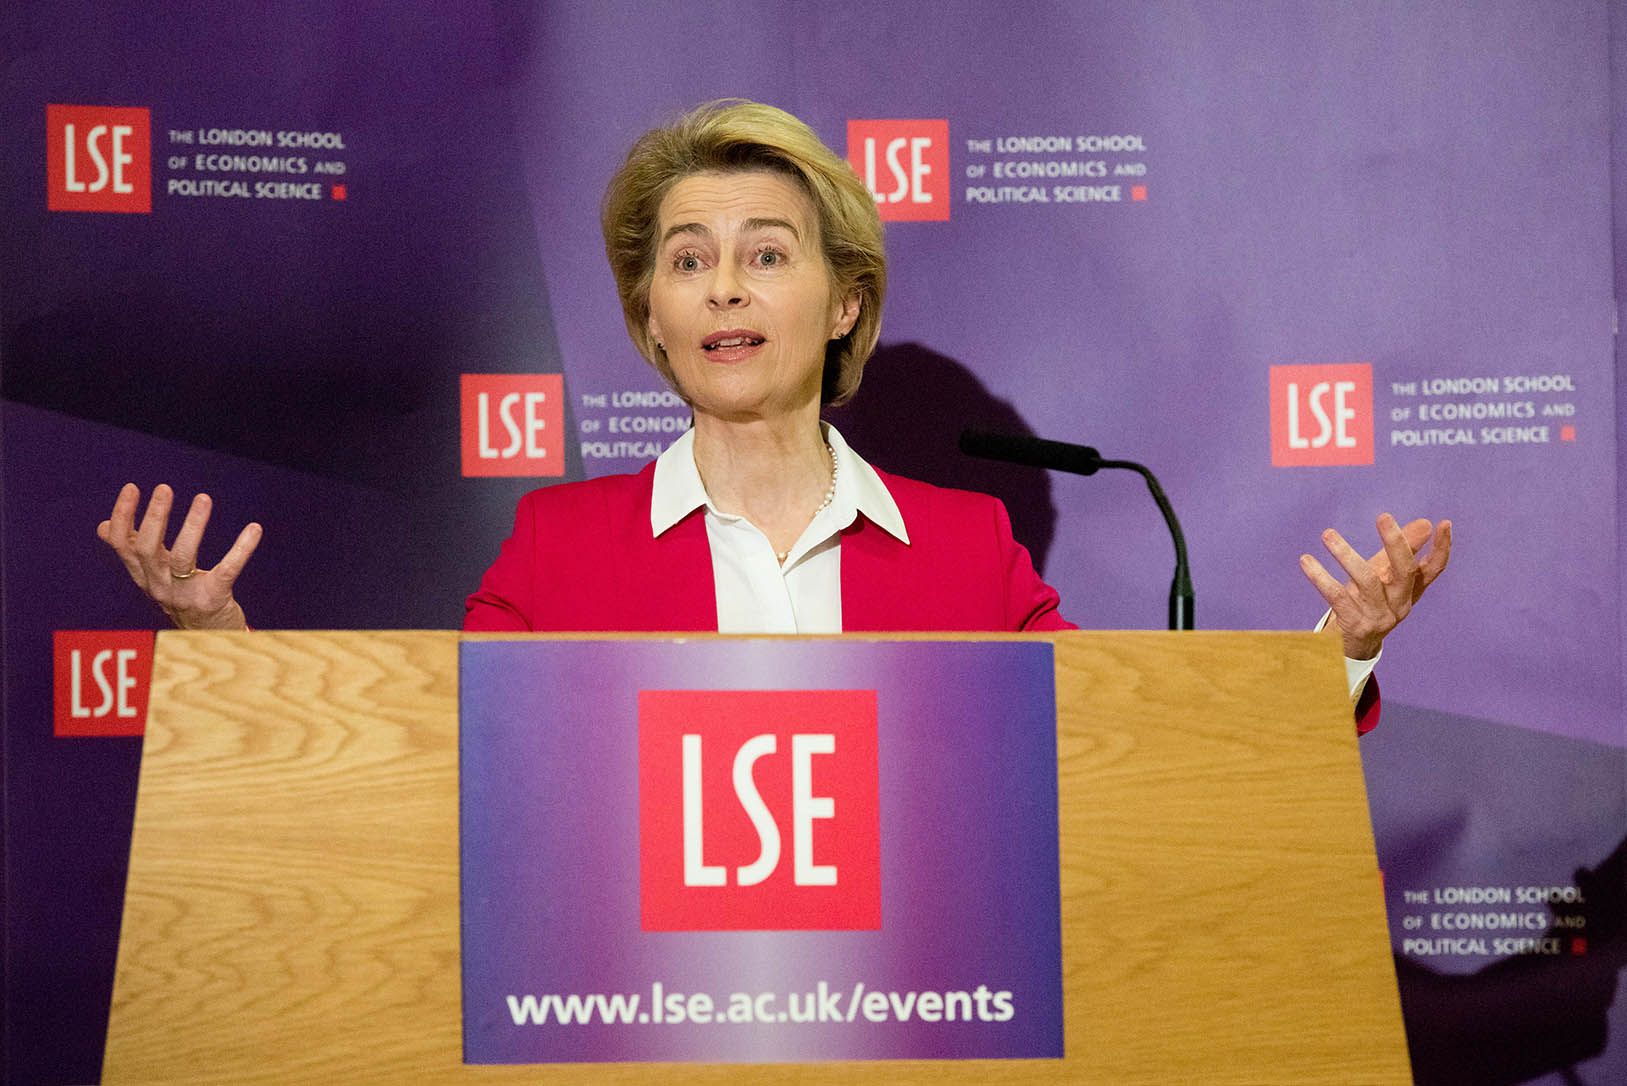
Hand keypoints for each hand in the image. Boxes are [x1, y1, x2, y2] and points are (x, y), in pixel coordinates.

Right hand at [97, 483, 260, 629]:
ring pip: (183, 558)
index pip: (122, 545)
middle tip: (164, 489)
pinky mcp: (213, 599)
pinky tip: (254, 529)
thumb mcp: (152, 576)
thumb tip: (102, 527)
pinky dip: (242, 549)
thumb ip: (132, 552)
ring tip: (203, 498)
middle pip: (147, 550)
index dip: (123, 516)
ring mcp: (185, 594)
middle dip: (154, 517)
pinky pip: (227, 571)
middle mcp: (158, 585)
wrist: (207, 637)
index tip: (132, 488)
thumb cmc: (180, 597)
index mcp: (143, 575)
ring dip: (192, 526)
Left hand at [1299, 513, 1451, 659]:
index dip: (1442, 548)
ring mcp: (1379, 617)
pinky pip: (1337, 597)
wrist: (1351, 645)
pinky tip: (1306, 561)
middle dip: (1396, 543)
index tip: (1445, 523)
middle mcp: (1400, 605)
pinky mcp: (1355, 625)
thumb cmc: (1369, 601)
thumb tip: (1425, 523)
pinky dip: (1320, 577)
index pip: (1434, 569)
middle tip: (1384, 517)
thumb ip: (1400, 550)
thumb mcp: (1385, 577)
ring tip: (1327, 534)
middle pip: (1405, 572)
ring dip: (1346, 554)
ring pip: (1367, 581)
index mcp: (1412, 591)